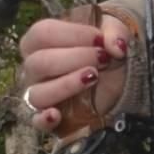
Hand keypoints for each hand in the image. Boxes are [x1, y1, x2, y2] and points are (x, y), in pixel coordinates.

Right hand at [16, 12, 136, 138]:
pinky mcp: (50, 118)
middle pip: (39, 62)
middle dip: (76, 58)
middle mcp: (33, 68)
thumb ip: (115, 32)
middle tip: (103, 58)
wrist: (120, 80)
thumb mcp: (113, 32)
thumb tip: (116, 46)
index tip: (100, 39)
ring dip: (66, 85)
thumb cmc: (104, 49)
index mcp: (39, 41)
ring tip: (93, 77)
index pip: (42, 33)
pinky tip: (56, 114)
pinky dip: (44, 120)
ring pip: (37, 93)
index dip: (72, 34)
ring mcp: (38, 94)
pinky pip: (37, 122)